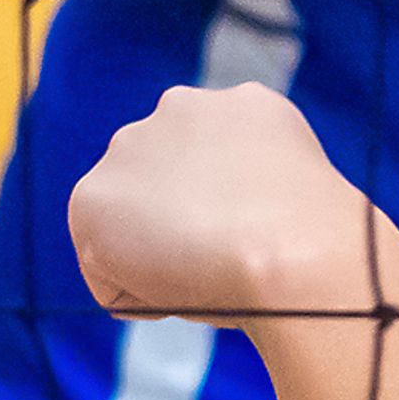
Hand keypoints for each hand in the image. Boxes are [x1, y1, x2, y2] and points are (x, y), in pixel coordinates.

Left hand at [72, 82, 378, 327]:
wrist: (290, 252)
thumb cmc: (308, 244)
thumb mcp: (285, 191)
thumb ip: (246, 185)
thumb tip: (223, 221)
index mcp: (240, 104)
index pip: (208, 169)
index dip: (226, 221)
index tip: (250, 239)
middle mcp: (178, 107)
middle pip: (163, 189)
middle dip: (180, 226)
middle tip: (222, 258)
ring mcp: (129, 147)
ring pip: (130, 228)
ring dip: (154, 258)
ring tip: (201, 271)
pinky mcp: (91, 197)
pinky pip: (107, 273)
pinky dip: (136, 295)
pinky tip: (177, 286)